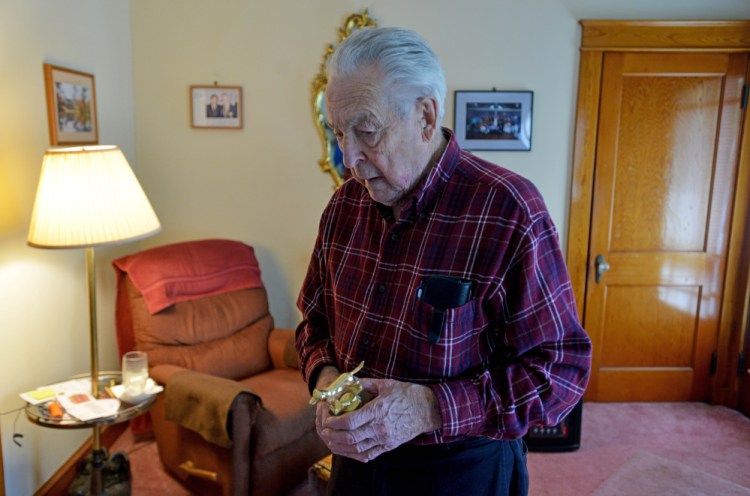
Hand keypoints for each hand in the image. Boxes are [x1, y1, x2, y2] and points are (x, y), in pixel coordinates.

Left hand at [316, 377, 441, 462]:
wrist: (429, 409)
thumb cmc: (408, 394)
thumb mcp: (386, 384)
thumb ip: (366, 383)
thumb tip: (349, 380)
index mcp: (378, 410)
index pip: (350, 422)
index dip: (334, 423)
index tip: (327, 419)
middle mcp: (380, 427)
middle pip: (350, 438)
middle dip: (333, 435)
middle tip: (324, 430)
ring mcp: (385, 439)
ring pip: (357, 449)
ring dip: (340, 447)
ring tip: (331, 441)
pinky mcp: (389, 446)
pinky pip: (368, 455)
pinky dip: (355, 455)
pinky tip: (347, 450)